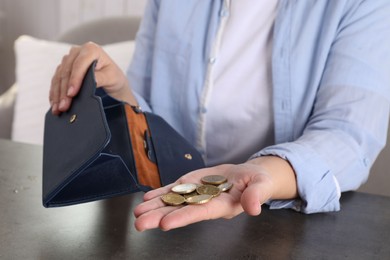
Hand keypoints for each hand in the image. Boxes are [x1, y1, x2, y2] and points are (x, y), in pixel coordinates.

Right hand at [49, 42, 135, 114]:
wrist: (111, 81)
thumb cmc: (113, 77)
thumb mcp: (112, 78)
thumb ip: (100, 78)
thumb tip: (90, 82)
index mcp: (91, 49)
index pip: (79, 65)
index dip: (74, 80)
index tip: (71, 94)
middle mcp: (77, 52)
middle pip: (67, 72)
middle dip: (64, 91)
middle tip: (63, 106)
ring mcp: (68, 60)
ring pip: (59, 77)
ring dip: (57, 94)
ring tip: (57, 108)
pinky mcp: (63, 69)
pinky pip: (56, 81)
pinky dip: (54, 93)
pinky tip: (54, 104)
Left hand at [134, 163, 275, 230]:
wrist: (248, 176)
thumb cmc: (258, 182)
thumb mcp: (262, 185)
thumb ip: (256, 195)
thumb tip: (253, 209)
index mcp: (222, 206)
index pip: (200, 213)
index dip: (183, 218)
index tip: (165, 224)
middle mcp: (206, 203)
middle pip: (181, 210)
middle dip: (160, 217)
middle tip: (140, 224)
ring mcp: (197, 194)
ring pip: (174, 201)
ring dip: (155, 206)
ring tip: (137, 213)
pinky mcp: (193, 184)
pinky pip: (176, 189)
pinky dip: (161, 193)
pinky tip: (148, 197)